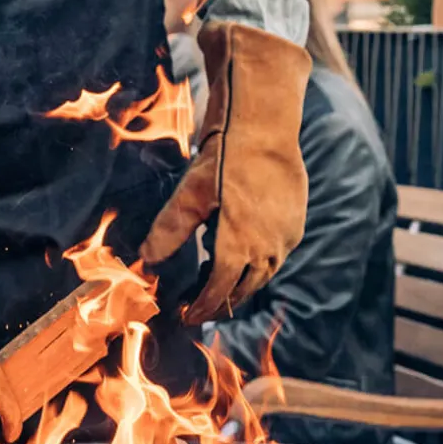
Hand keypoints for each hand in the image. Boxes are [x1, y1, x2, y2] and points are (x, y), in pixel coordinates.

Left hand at [141, 23, 310, 323]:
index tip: (186, 317)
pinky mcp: (296, 223)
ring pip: (263, 275)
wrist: (265, 127)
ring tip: (218, 282)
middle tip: (199, 305)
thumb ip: (169, 231)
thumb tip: (146, 260)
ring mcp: (286, 237)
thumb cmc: (224, 158)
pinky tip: (242, 252)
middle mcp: (268, 249)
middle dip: (221, 302)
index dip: (201, 308)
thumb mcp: (189, 193)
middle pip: (244, 290)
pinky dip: (258, 263)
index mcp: (239, 246)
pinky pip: (277, 255)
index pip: (219, 293)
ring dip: (241, 284)